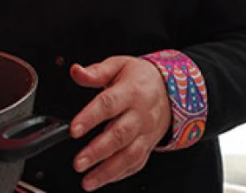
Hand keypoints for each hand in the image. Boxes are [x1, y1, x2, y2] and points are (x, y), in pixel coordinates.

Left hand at [69, 57, 171, 190]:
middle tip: (78, 162)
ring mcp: (146, 133)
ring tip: (88, 180)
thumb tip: (76, 71)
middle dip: (97, 151)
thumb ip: (95, 71)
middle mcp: (140, 115)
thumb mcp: (119, 65)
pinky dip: (120, 174)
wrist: (171, 90)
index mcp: (130, 92)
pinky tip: (103, 179)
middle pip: (119, 135)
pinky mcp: (148, 146)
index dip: (90, 117)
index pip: (108, 105)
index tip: (74, 130)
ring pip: (129, 155)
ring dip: (108, 171)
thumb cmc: (140, 78)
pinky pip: (136, 163)